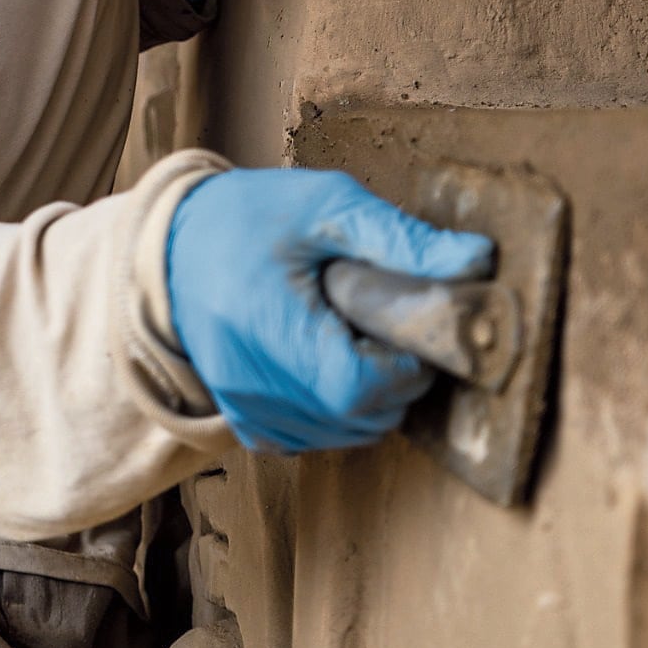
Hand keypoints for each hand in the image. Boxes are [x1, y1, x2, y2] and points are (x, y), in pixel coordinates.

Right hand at [165, 168, 494, 453]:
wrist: (171, 246)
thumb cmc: (248, 218)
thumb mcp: (326, 206)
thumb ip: (401, 239)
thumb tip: (476, 262)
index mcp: (268, 323)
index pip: (356, 385)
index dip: (400, 367)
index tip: (403, 329)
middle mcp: (250, 380)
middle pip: (357, 418)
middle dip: (394, 382)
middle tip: (386, 329)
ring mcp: (245, 408)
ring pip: (342, 436)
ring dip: (370, 401)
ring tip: (355, 341)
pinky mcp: (244, 421)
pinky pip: (312, 440)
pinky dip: (336, 415)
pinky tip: (328, 366)